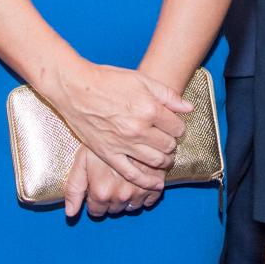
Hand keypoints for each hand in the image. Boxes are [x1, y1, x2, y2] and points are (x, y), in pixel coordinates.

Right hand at [48, 61, 191, 190]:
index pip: (177, 127)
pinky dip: (147, 181)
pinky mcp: (109, 154)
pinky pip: (132, 174)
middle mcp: (139, 129)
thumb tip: (188, 108)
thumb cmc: (108, 80)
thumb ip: (167, 95)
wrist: (76, 89)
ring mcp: (124, 144)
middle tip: (168, 140)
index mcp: (149, 109)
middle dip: (172, 144)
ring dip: (164, 160)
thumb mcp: (141, 80)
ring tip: (163, 156)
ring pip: (156, 161)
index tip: (173, 126)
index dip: (178, 127)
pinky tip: (156, 184)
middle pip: (168, 145)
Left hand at [62, 147, 163, 218]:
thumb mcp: (82, 160)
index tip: (96, 191)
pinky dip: (146, 196)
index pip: (97, 211)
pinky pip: (152, 199)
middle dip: (111, 199)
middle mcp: (122, 194)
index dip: (94, 201)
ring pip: (133, 206)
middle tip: (109, 182)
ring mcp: (140, 189)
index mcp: (101, 191)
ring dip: (128, 198)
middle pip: (115, 209)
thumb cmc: (101, 139)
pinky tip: (140, 186)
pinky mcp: (157, 182)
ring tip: (123, 182)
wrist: (127, 122)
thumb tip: (70, 213)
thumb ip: (74, 188)